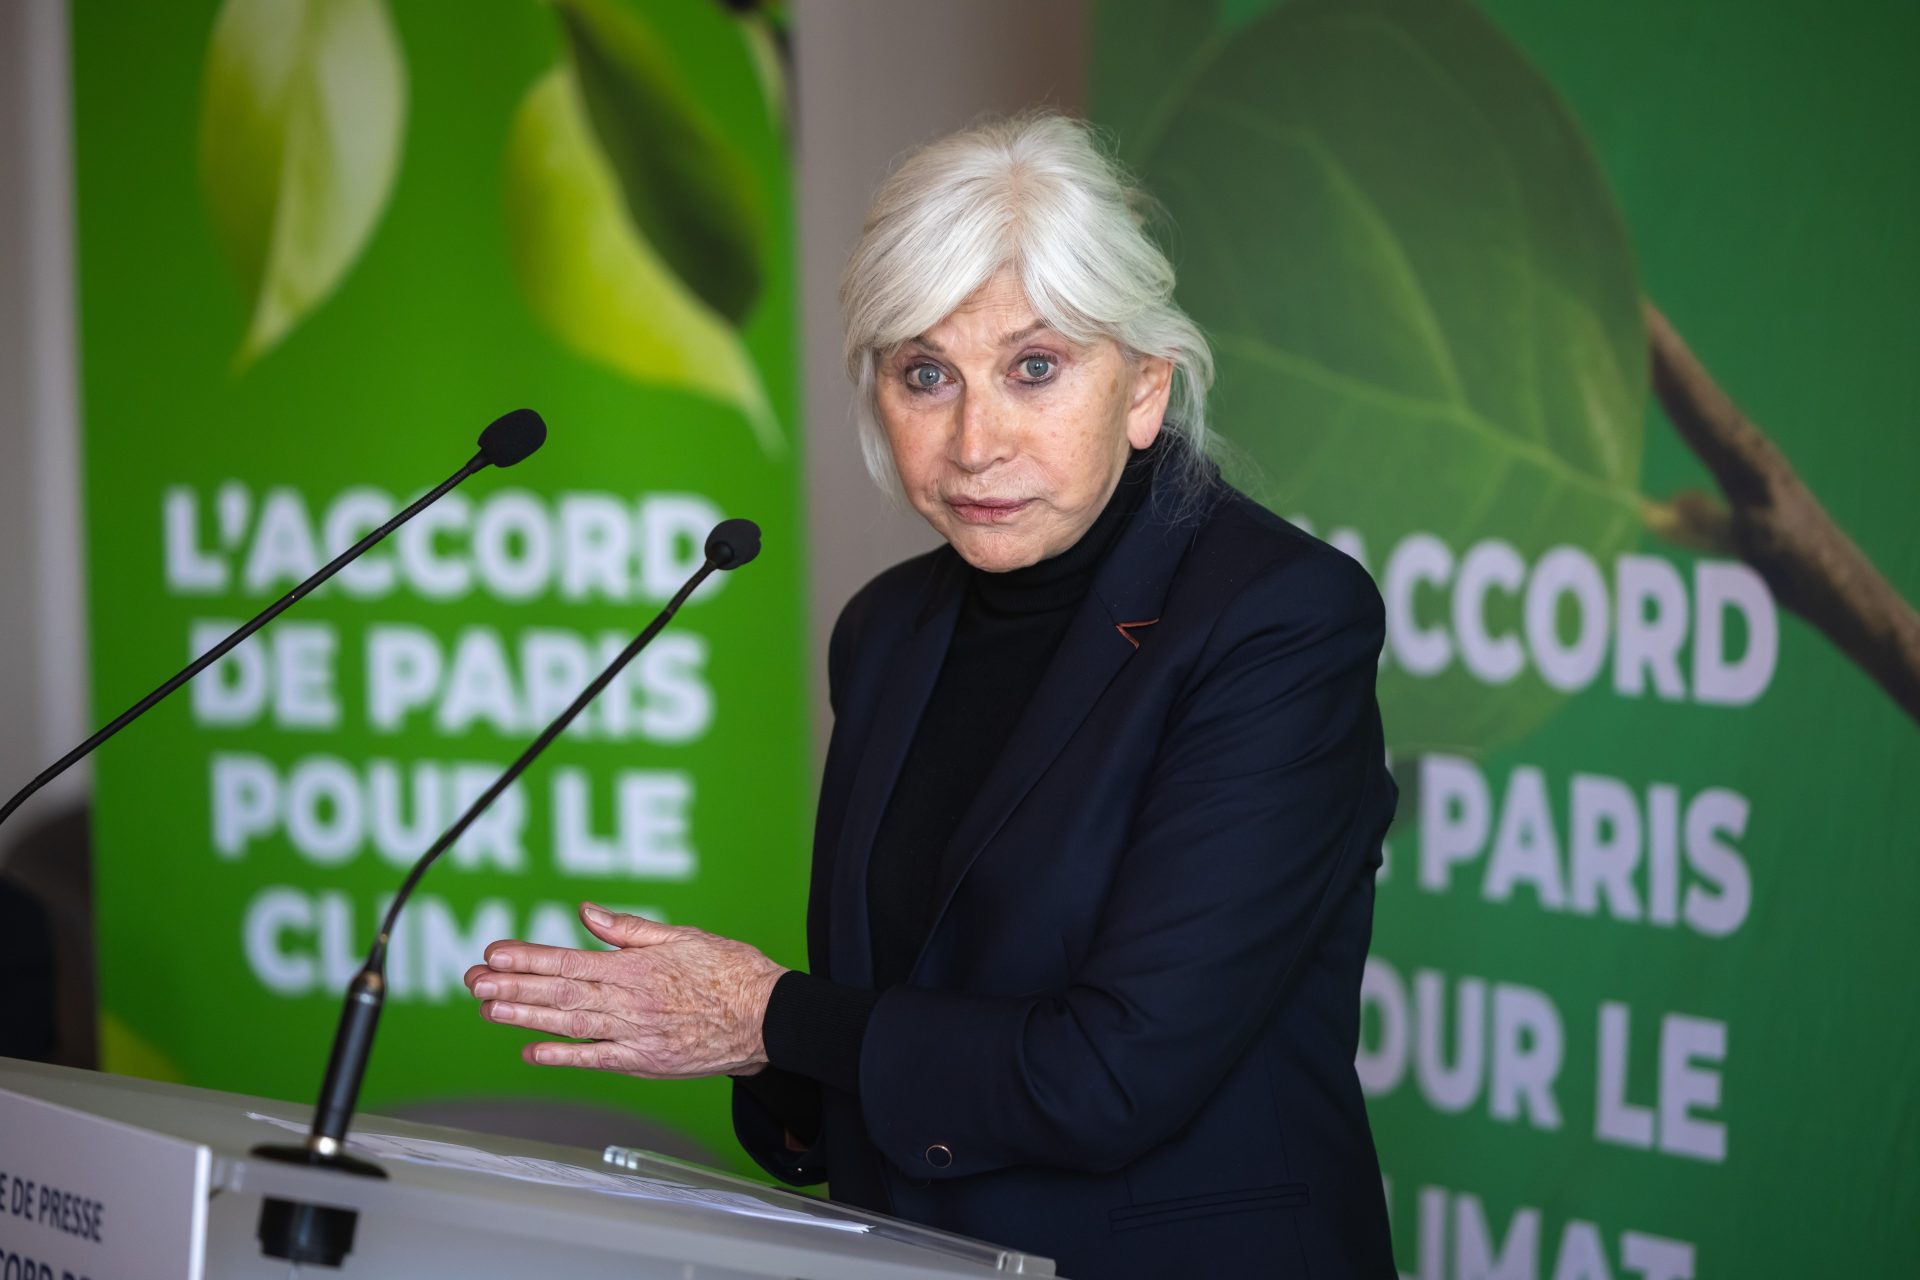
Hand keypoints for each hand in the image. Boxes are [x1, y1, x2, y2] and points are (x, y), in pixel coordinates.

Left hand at [463, 903, 787, 1078]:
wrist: (769, 1018)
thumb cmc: (732, 972)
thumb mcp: (684, 936)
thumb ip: (629, 928)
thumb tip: (585, 913)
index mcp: (638, 967)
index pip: (570, 961)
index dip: (528, 958)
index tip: (494, 953)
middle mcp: (631, 1002)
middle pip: (560, 993)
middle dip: (512, 986)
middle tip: (474, 981)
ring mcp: (636, 1035)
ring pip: (570, 1025)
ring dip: (525, 1018)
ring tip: (488, 1010)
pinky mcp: (646, 1062)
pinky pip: (597, 1060)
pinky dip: (562, 1057)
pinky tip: (531, 1052)